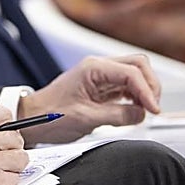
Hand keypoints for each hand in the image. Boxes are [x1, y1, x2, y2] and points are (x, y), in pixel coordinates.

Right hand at [0, 105, 27, 184]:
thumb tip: (1, 131)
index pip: (4, 113)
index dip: (6, 124)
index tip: (5, 130)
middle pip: (16, 138)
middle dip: (10, 147)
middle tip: (0, 154)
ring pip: (21, 158)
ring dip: (11, 164)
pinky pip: (15, 178)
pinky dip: (6, 182)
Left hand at [18, 54, 160, 143]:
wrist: (32, 119)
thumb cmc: (49, 116)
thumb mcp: (86, 118)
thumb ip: (118, 115)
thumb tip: (141, 113)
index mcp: (92, 68)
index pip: (132, 72)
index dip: (147, 91)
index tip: (153, 109)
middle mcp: (97, 67)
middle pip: (138, 66)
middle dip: (150, 86)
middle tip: (151, 108)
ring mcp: (99, 76)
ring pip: (134, 75)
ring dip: (144, 91)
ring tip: (143, 110)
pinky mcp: (100, 87)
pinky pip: (126, 86)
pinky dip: (135, 96)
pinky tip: (134, 109)